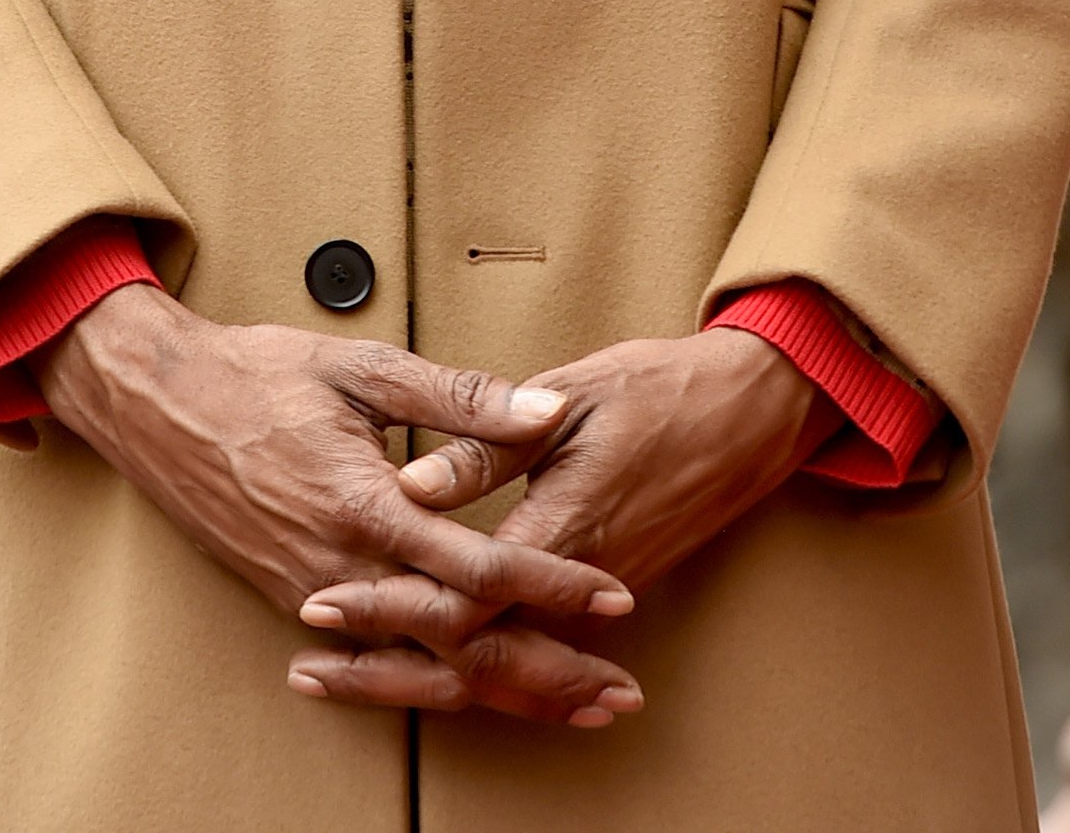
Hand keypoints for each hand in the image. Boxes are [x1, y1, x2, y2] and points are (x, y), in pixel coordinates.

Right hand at [37, 283, 641, 724]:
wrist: (158, 406)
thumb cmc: (256, 375)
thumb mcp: (362, 366)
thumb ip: (459, 396)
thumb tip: (543, 413)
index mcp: (366, 505)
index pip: (480, 568)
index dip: (553, 586)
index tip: (614, 599)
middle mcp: (343, 568)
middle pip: (462, 646)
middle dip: (547, 673)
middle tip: (618, 694)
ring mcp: (317, 595)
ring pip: (424, 671)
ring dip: (504, 693)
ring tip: (571, 706)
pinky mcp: (295, 602)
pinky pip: (379, 663)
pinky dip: (435, 688)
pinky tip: (474, 698)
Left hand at [287, 329, 835, 715]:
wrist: (754, 413)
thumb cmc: (663, 389)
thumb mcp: (575, 395)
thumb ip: (490, 440)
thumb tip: (415, 480)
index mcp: (563, 521)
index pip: (460, 594)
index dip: (387, 604)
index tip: (326, 603)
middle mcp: (580, 575)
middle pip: (473, 649)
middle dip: (388, 661)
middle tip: (315, 667)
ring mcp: (598, 593)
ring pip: (503, 662)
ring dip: (425, 676)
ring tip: (349, 680)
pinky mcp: (609, 592)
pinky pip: (534, 647)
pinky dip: (480, 670)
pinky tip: (437, 673)